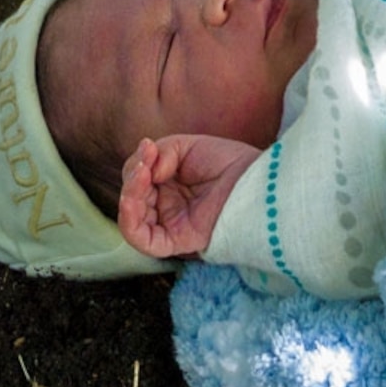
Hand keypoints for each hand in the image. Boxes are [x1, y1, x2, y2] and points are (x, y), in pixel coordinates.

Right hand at [118, 134, 262, 257]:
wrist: (256, 180)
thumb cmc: (229, 163)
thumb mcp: (187, 147)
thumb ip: (160, 154)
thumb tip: (146, 172)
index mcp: (170, 185)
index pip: (138, 180)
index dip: (137, 164)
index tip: (149, 146)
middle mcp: (168, 206)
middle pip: (133, 199)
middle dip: (132, 178)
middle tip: (145, 161)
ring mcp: (172, 224)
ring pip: (133, 220)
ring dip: (129, 196)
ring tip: (141, 175)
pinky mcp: (178, 240)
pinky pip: (144, 241)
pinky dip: (130, 221)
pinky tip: (133, 199)